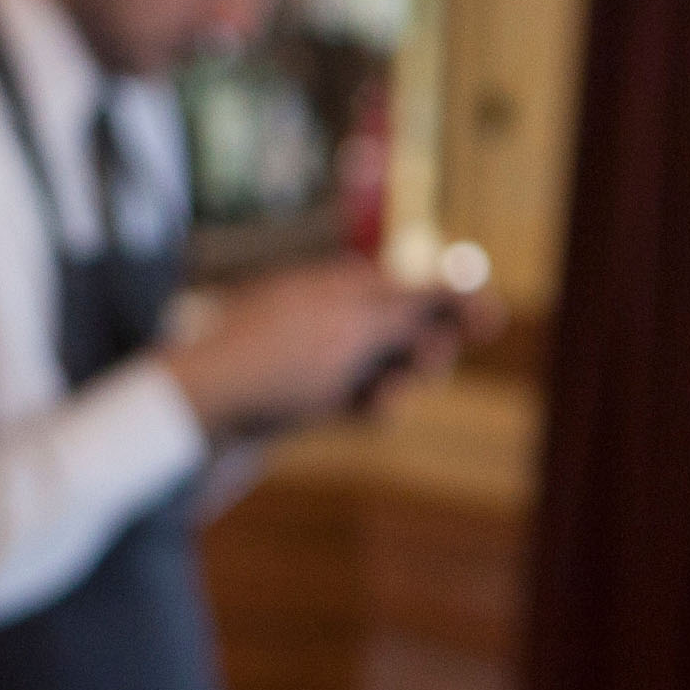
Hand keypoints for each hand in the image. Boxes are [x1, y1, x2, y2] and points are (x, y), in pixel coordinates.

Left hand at [156, 260, 456, 433]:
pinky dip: (368, 403)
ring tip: (384, 400)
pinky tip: (370, 414)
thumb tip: (464, 276)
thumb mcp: (353, 329)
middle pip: (405, 325)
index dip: (457, 299)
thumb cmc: (275, 362)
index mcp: (341, 281)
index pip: (414, 282)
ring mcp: (315, 354)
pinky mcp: (300, 393)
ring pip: (382, 366)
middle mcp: (330, 312)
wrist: (196, 412)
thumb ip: (412, 306)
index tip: (492, 323)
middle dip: (426, 346)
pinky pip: (353, 394)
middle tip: (425, 368)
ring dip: (398, 381)